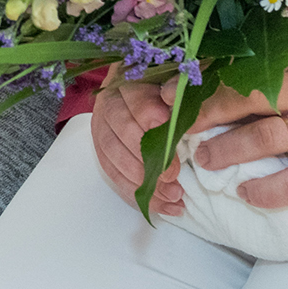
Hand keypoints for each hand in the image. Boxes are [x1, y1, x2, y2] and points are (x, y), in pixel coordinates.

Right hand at [92, 75, 186, 213]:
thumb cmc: (164, 89)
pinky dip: (137, 195)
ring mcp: (102, 129)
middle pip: (123, 132)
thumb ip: (181, 95)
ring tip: (174, 196)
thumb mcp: (176, 84)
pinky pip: (114, 176)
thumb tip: (186, 112)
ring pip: (114, 158)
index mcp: (129, 82)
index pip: (137, 100)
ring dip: (144, 182)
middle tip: (174, 177)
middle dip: (149, 159)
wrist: (137, 90)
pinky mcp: (102, 151)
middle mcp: (110, 104)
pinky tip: (163, 206)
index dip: (153, 120)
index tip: (174, 140)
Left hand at [97, 33, 287, 213]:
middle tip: (169, 126)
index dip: (197, 74)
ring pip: (260, 139)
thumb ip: (281, 34)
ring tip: (202, 161)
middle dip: (198, 113)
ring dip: (224, 152)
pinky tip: (244, 193)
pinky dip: (265, 191)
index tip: (165, 87)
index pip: (237, 59)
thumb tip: (225, 23)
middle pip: (239, 97)